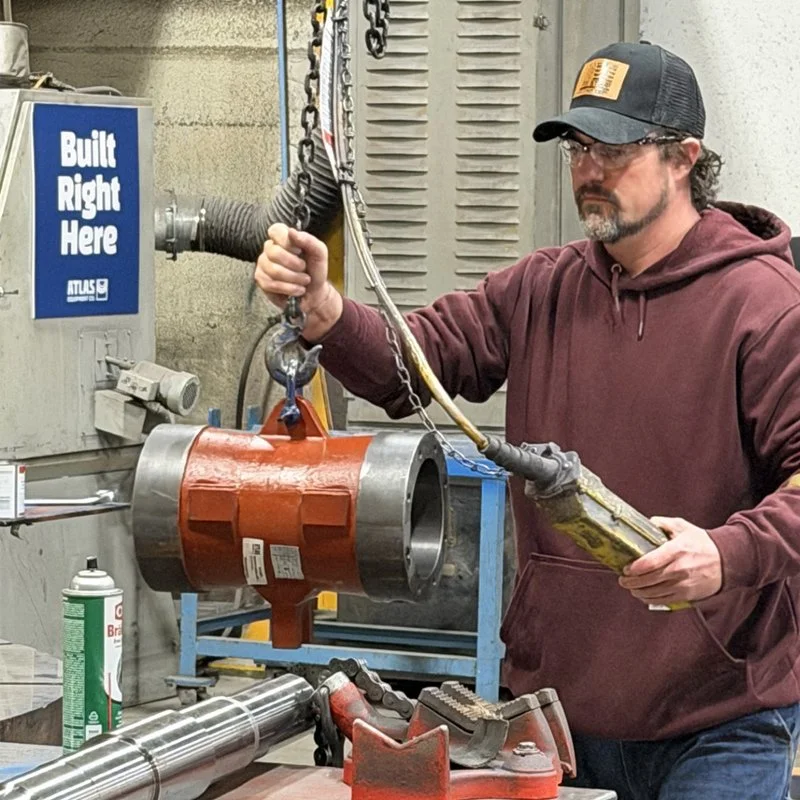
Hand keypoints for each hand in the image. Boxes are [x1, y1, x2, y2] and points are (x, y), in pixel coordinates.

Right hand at [254, 223, 341, 338]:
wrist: (314, 294)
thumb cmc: (315, 271)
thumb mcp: (319, 254)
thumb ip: (309, 240)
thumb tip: (291, 232)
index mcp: (283, 238)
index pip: (275, 230)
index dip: (287, 242)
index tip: (299, 251)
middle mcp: (270, 249)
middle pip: (274, 253)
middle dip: (295, 265)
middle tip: (304, 270)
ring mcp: (263, 264)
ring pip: (273, 270)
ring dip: (294, 279)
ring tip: (303, 281)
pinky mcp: (261, 280)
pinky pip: (271, 284)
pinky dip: (288, 289)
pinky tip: (296, 289)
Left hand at [618, 517, 722, 603]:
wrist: (727, 560)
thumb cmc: (702, 543)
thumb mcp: (682, 527)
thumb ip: (662, 523)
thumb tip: (646, 523)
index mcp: (676, 550)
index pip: (649, 563)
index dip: (634, 568)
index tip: (625, 568)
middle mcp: (679, 569)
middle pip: (648, 580)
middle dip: (631, 582)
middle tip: (623, 580)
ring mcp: (684, 584)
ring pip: (654, 593)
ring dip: (638, 592)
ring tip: (631, 587)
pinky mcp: (688, 595)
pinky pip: (664, 600)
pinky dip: (651, 599)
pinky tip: (644, 595)